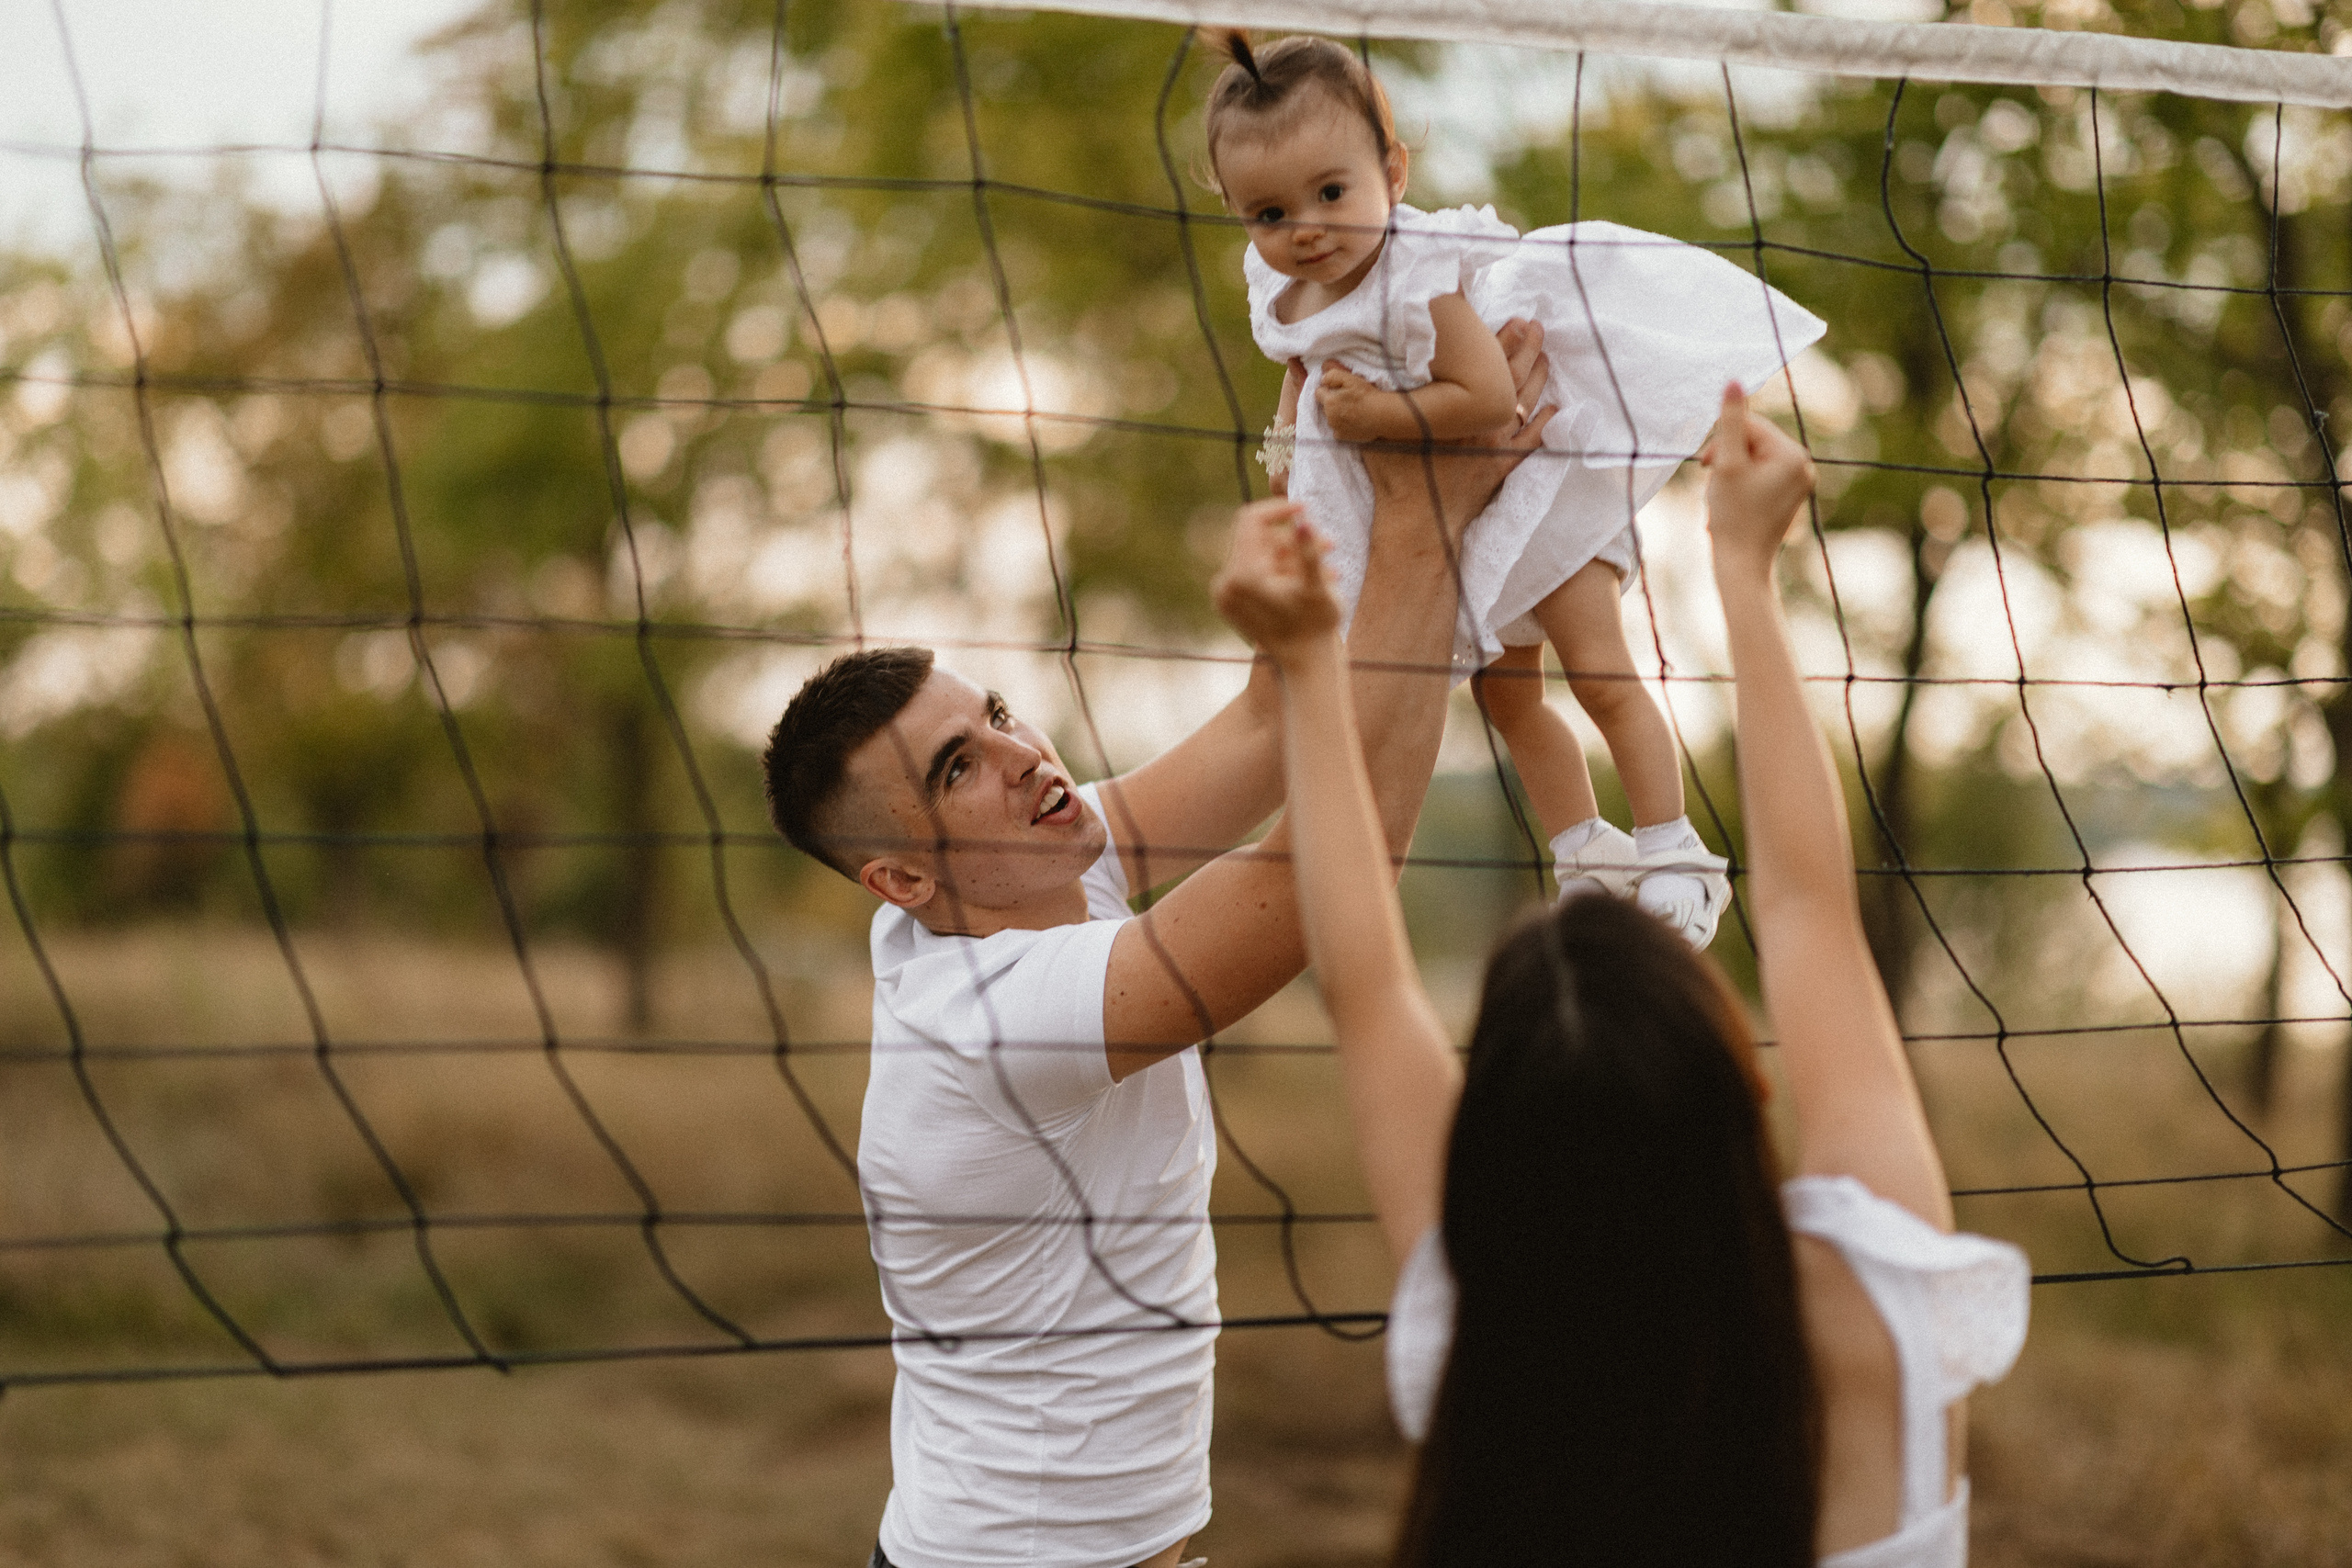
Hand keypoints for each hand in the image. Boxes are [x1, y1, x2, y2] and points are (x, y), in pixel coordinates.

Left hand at [1211, 499, 1340, 660]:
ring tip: (1327, 570)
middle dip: (1294, 541)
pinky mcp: (1228, 603)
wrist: (1305, 664)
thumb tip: (1303, 521)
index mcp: (1242, 576)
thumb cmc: (1316, 626)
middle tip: (1331, 547)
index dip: (1279, 509)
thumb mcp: (1317, 587)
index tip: (1305, 509)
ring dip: (1292, 557)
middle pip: (1257, 540)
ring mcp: (1224, 595)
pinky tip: (1304, 582)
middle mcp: (1225, 583)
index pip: (1251, 520)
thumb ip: (1309, 552)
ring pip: (1259, 556)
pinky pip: (1252, 572)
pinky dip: (1277, 572)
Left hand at [1315, 362, 1395, 442]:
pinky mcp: (1341, 437)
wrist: (1381, 416)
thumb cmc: (1367, 396)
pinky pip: (1337, 429)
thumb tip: (1322, 379)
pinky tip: (1353, 421)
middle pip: (1325, 406)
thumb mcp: (1350, 379)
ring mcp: (1334, 428)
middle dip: (1332, 402)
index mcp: (1329, 401)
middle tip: (1349, 400)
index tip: (1339, 390)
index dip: (1328, 389)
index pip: (1319, 392)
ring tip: (1353, 411)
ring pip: (1331, 418)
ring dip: (1337, 414)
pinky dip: (1342, 426)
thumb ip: (1332, 376)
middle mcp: (1329, 416)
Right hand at [1362, 318, 1555, 543]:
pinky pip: (1531, 442)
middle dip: (1524, 347)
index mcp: (1453, 406)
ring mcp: (1495, 444)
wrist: (1419, 525)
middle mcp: (1481, 419)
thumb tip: (1321, 367)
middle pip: (1509, 375)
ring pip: (1524, 402)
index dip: (1497, 337)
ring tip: (1546, 355)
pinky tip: (1556, 409)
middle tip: (1533, 324)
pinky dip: (1545, 424)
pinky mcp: (1501, 468)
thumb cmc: (1395, 479)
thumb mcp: (1368, 433)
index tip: (1510, 316)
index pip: (1482, 362)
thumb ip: (1351, 396)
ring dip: (1537, 376)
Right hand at [1700, 381, 1814, 583]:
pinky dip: (1742, 484)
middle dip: (1728, 458)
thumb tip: (1734, 381)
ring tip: (1723, 499)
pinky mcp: (1792, 496)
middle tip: (1713, 485)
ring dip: (1732, 472)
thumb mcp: (1727, 464)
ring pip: (1755, 459)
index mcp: (1792, 454)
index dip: (1723, 442)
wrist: (1743, 564)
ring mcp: (1800, 482)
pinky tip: (1732, 504)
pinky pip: (1763, 475)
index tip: (1706, 467)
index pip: (1751, 427)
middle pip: (1754, 442)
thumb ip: (1729, 421)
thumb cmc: (1732, 516)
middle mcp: (1804, 465)